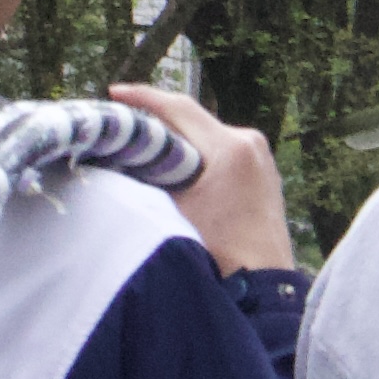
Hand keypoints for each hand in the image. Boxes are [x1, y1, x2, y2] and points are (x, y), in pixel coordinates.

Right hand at [107, 82, 297, 273]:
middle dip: (157, 119)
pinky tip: (176, 164)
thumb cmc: (217, 252)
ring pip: (208, 135)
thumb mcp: (172, 208)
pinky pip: (224, 152)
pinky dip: (198, 153)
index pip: (179, 108)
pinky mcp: (264, 174)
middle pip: (194, 120)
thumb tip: (121, 156)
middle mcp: (252, 143)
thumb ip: (149, 175)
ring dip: (177, 137)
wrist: (261, 286)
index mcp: (231, 147)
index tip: (114, 93)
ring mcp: (262, 158)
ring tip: (144, 142)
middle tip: (123, 121)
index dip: (143, 98)